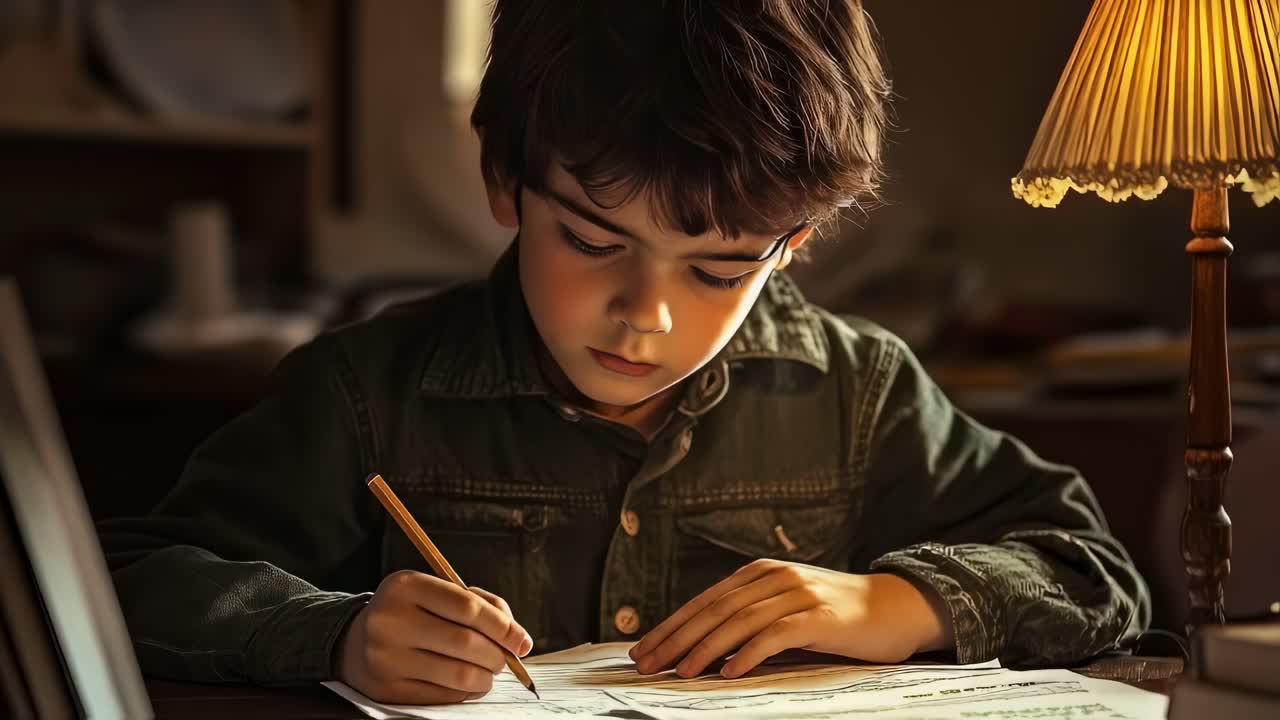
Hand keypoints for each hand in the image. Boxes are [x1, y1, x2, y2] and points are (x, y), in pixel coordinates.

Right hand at [334, 570, 531, 704]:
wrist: (355, 642)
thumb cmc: (411, 613)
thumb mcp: (435, 592)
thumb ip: (479, 603)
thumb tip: (516, 636)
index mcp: (405, 586)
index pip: (467, 607)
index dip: (503, 626)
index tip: (522, 641)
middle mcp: (390, 620)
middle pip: (466, 643)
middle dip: (498, 655)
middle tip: (506, 659)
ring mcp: (386, 657)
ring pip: (458, 675)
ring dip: (485, 677)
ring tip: (488, 671)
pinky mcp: (387, 690)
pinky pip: (443, 696)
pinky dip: (465, 692)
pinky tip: (465, 683)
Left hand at [628, 560, 951, 678]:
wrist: (894, 607)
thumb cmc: (836, 615)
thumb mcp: (786, 608)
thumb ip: (749, 619)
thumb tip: (701, 648)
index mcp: (760, 574)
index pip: (705, 601)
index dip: (671, 626)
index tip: (643, 650)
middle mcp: (775, 578)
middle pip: (714, 610)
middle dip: (676, 638)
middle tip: (648, 663)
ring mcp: (798, 594)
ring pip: (739, 621)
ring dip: (705, 648)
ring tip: (680, 671)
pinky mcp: (820, 616)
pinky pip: (777, 634)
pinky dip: (749, 652)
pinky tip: (730, 670)